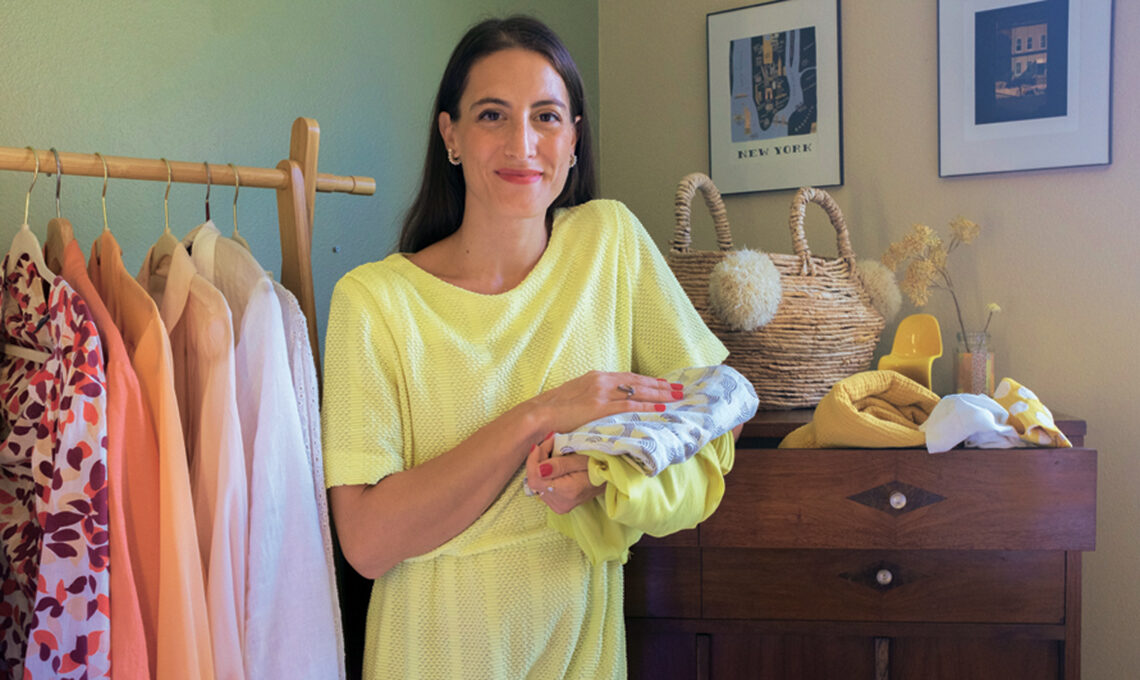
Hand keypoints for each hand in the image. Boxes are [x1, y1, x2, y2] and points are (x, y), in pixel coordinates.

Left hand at [525, 434, 604, 514]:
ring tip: (554, 452)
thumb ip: (559, 465)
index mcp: (566, 492)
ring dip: (541, 466)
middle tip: (550, 444)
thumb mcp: (580, 459)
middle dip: (538, 460)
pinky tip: (555, 465)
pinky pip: (544, 488)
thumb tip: (538, 469)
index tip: (540, 445)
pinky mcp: (559, 505)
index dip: (533, 460)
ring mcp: (560, 506)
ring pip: (538, 484)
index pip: (535, 479)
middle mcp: (561, 504)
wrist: (611, 477)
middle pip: (535, 481)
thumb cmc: (599, 464)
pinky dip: (546, 474)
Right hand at [526, 370, 683, 434]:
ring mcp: (600, 393)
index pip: (629, 378)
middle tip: (680, 388)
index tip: (664, 384)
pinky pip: (628, 405)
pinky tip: (660, 407)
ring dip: (659, 394)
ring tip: (677, 397)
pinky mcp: (598, 407)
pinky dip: (646, 405)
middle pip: (638, 382)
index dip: (648, 381)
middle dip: (660, 385)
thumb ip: (593, 397)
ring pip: (637, 391)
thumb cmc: (554, 410)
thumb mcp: (577, 397)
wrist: (537, 414)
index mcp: (596, 378)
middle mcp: (601, 381)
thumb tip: (606, 404)